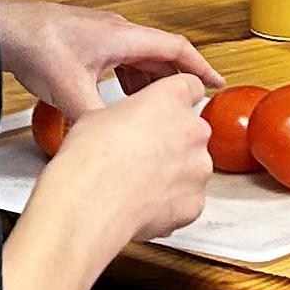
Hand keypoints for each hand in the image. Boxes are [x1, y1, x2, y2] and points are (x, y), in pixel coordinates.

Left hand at [0, 0, 217, 113]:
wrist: (4, 27)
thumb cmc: (35, 44)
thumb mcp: (70, 91)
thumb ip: (96, 120)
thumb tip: (110, 145)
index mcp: (123, 36)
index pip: (176, 49)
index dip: (200, 67)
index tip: (216, 84)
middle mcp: (116, 31)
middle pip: (159, 56)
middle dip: (174, 82)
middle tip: (185, 106)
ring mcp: (101, 34)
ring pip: (138, 59)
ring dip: (148, 83)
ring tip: (152, 109)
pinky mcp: (86, 41)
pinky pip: (119, 61)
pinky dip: (127, 80)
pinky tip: (117, 100)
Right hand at [37, 71, 215, 253]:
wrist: (90, 201)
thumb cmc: (91, 156)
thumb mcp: (99, 115)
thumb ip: (129, 115)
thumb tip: (124, 125)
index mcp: (172, 98)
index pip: (191, 87)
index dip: (176, 101)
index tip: (168, 110)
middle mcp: (194, 129)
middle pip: (192, 130)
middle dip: (173, 141)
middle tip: (142, 154)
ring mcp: (199, 166)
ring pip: (192, 166)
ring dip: (174, 173)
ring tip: (139, 182)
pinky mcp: (195, 201)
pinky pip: (188, 199)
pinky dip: (171, 202)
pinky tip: (143, 202)